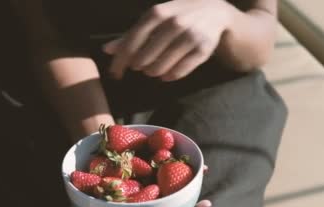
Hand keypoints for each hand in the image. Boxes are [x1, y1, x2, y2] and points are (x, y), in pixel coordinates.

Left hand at [102, 0, 233, 80]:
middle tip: (141, 66)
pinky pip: (179, 72)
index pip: (132, 41)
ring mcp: (190, 35)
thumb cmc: (179, 15)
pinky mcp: (203, 49)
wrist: (217, 12)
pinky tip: (167, 75)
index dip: (120, 60)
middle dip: (139, 66)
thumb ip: (131, 34)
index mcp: (158, 12)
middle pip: (144, 58)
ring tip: (153, 70)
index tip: (115, 74)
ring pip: (160, 67)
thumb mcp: (155, 18)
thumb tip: (107, 50)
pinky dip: (170, 76)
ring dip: (153, 72)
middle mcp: (174, 22)